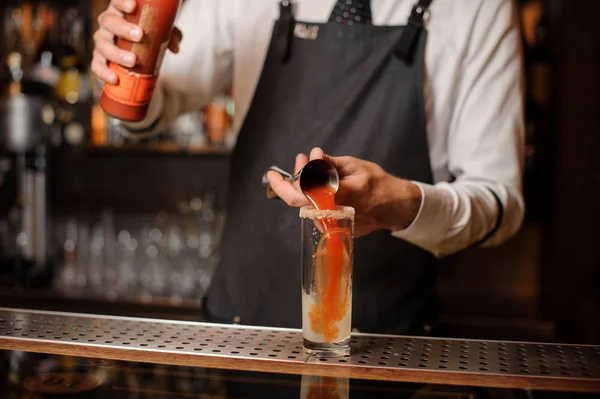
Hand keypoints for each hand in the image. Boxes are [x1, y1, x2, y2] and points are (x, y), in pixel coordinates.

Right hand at [91, 0, 182, 84]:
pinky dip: (103, 72)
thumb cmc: (146, 31)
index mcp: (120, 10)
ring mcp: (103, 40)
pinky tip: (115, 78)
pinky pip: (97, 64)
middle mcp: (108, 23)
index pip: (117, 2)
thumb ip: (169, 34)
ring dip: (117, 53)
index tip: (132, 6)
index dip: (122, 2)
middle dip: (123, 29)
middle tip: (140, 35)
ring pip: (103, 45)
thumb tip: (175, 48)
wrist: (137, 43)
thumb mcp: (160, 29)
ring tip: (132, 61)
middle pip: (109, 22)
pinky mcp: (101, 57)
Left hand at [267, 148, 422, 237]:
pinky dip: (313, 194)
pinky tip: (319, 180)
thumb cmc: (377, 183)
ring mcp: (331, 224)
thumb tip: (311, 156)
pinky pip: (316, 209)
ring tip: (311, 165)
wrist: (393, 207)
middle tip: (299, 160)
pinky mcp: (332, 228)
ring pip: (307, 204)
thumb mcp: (354, 165)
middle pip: (298, 200)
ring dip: (304, 184)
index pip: (300, 194)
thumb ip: (328, 164)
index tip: (273, 173)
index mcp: (336, 196)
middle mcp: (330, 214)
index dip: (283, 185)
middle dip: (292, 179)